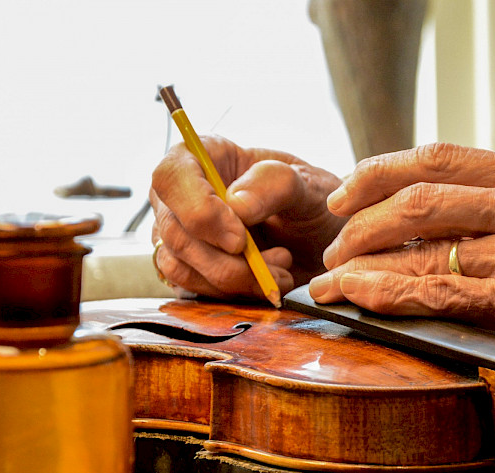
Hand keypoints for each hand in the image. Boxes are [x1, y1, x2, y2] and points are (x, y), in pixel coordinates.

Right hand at [150, 135, 345, 298]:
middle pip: (175, 231)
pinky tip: (266, 283)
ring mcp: (180, 232)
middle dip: (226, 260)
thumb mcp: (307, 185)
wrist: (323, 239)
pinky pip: (190, 288)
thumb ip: (275, 185)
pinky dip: (231, 294)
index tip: (240, 239)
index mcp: (203, 156)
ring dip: (233, 280)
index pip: (171, 177)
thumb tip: (235, 204)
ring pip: (178, 266)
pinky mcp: (189, 267)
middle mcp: (182, 194)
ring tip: (281, 270)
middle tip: (280, 260)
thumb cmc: (312, 201)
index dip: (198, 211)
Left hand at [308, 143, 494, 393]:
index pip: (437, 157)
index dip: (376, 172)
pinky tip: (358, 299)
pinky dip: (387, 295)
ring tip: (333, 280)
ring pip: (420, 248)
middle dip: (358, 224)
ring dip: (362, 265)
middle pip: (418, 199)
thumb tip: (424, 208)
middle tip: (333, 248)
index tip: (342, 195)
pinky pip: (438, 293)